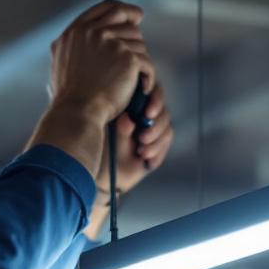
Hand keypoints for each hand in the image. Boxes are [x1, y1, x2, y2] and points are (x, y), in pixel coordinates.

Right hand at [48, 0, 155, 124]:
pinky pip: (146, 62)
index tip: (135, 16)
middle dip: (135, 30)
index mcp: (75, 32)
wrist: (77, 112)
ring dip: (140, 59)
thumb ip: (77, 46)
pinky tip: (144, 88)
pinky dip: (148, 77)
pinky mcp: (127, 57)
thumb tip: (96, 36)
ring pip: (138, 41)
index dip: (122, 10)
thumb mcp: (62, 63)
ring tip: (136, 79)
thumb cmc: (69, 98)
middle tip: (141, 40)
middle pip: (124, 19)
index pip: (104, 8)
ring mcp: (110, 42)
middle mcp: (92, 32)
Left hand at [83, 83, 174, 240]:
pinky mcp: (158, 144)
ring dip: (157, 141)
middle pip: (163, 111)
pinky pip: (165, 143)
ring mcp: (153, 129)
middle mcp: (143, 114)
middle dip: (156, 126)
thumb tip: (127, 119)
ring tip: (141, 152)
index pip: (151, 92)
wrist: (105, 176)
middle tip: (142, 138)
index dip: (155, 100)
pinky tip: (147, 160)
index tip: (148, 114)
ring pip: (166, 128)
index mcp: (130, 105)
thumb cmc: (102, 152)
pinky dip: (158, 152)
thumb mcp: (109, 140)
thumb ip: (119, 129)